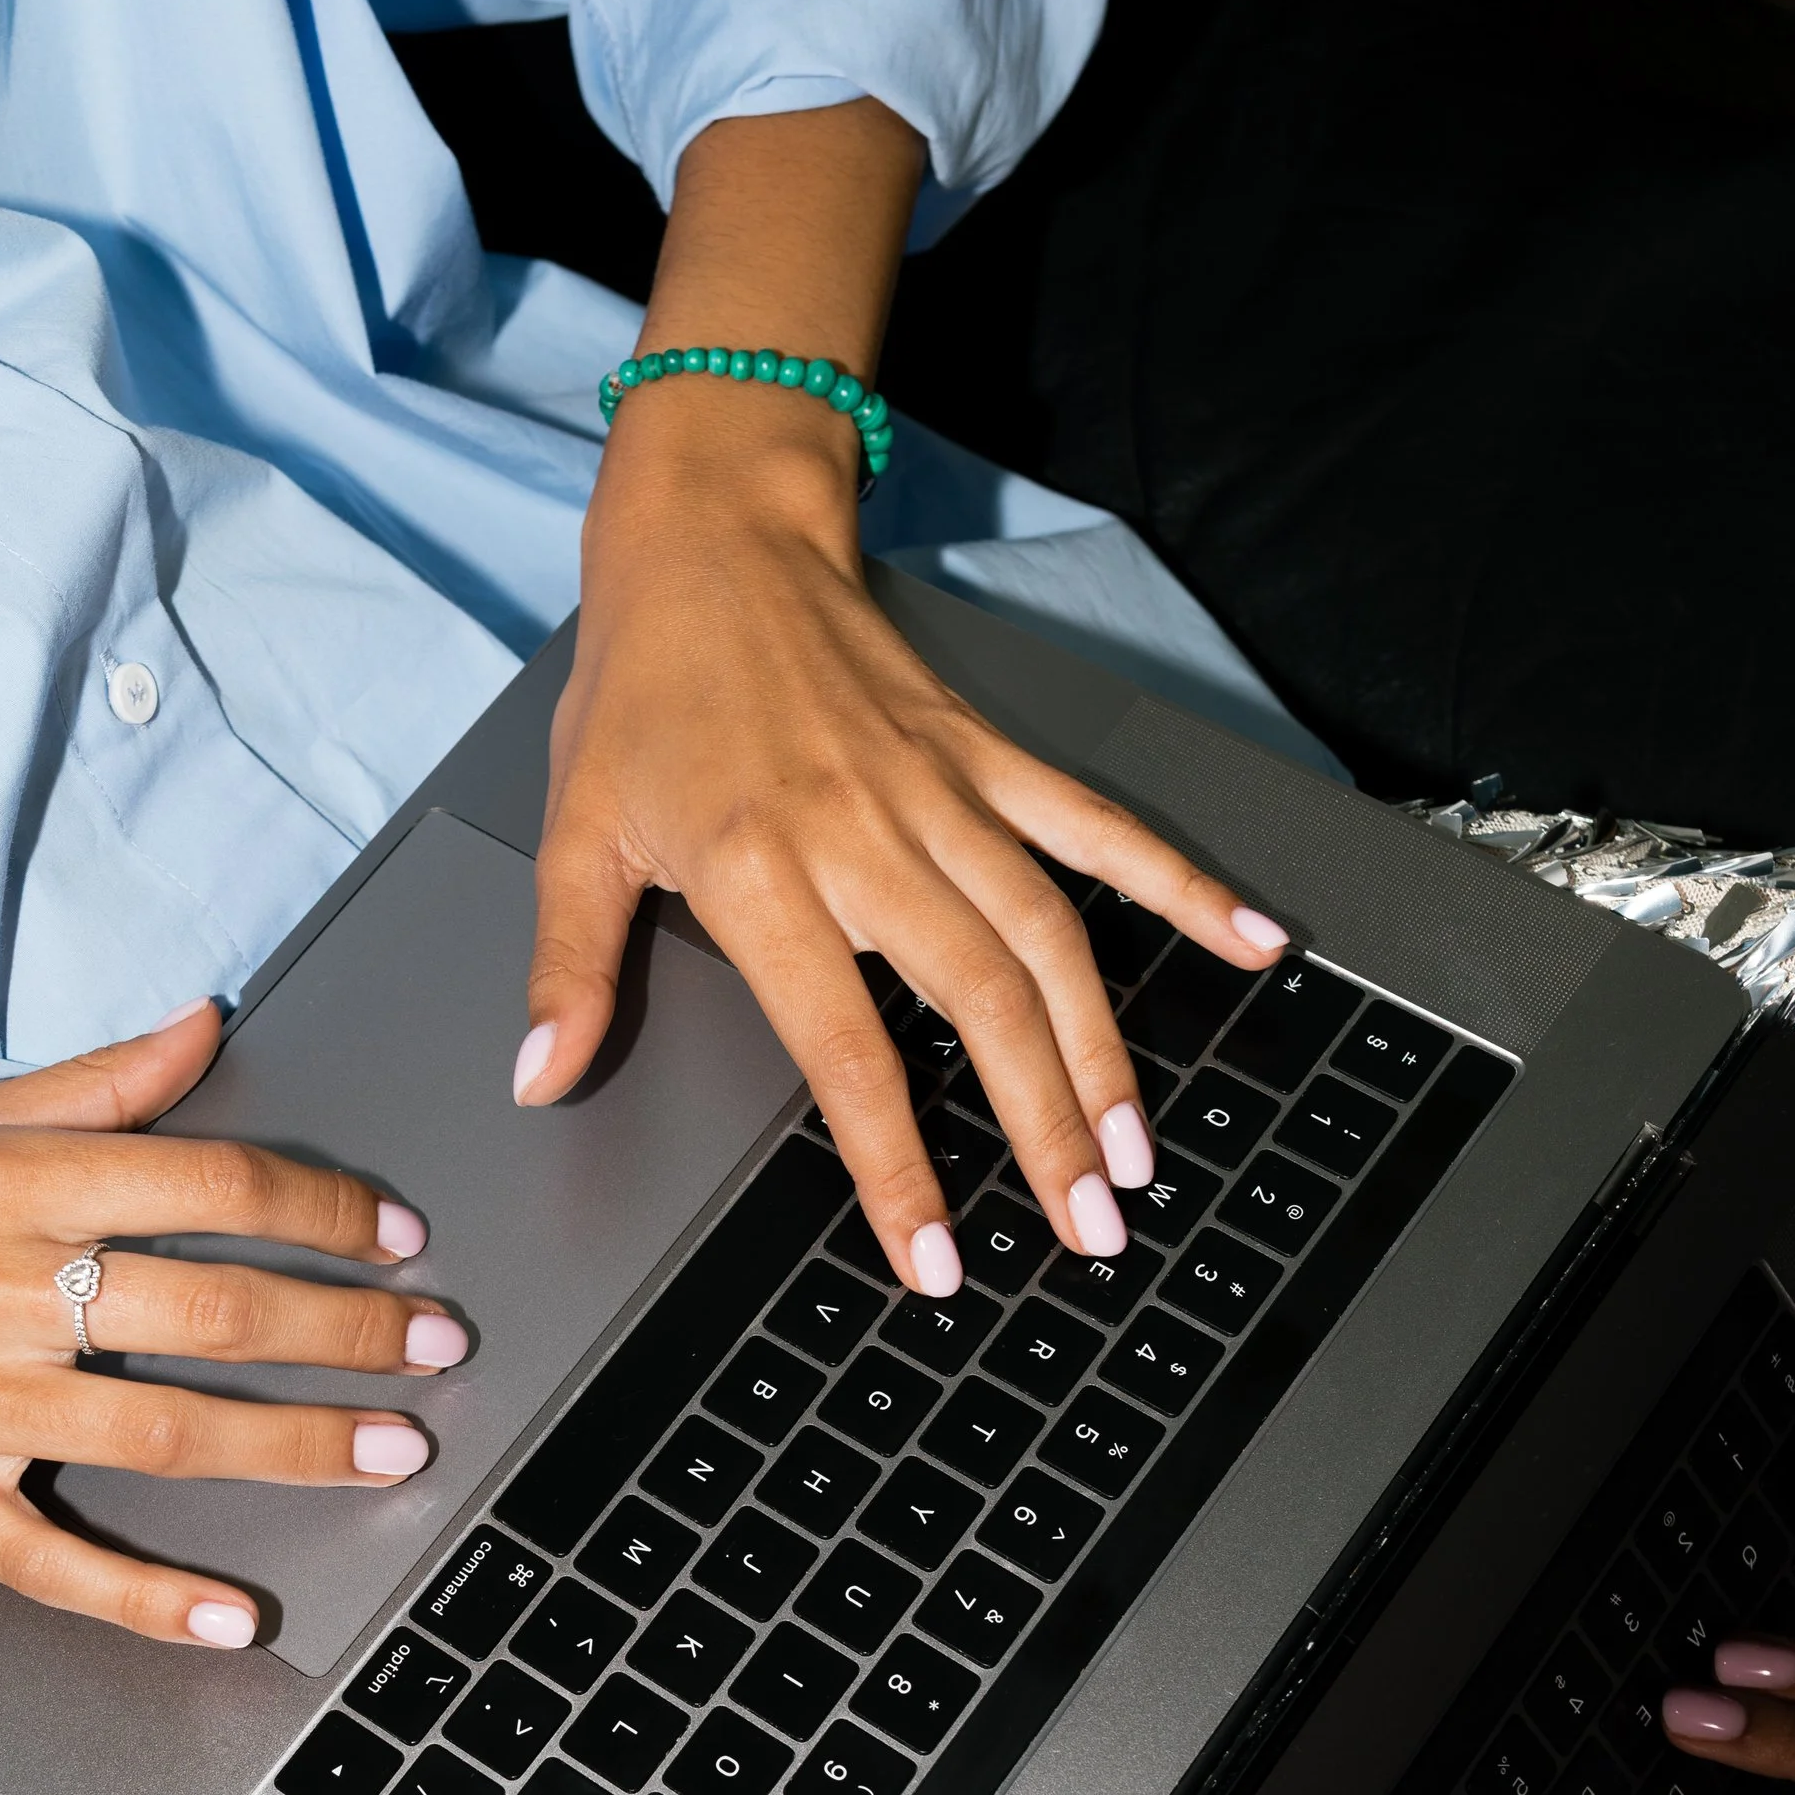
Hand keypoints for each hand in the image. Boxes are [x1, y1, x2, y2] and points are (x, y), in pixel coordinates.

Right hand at [0, 1006, 466, 1643]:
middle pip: (210, 1307)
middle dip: (348, 1330)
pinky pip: (54, 1561)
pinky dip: (150, 1600)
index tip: (395, 1236)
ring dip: (296, 1447)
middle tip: (437, 1346)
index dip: (321, 1210)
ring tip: (394, 1450)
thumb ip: (82, 1089)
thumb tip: (207, 1027)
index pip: (203, 1183)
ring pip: (162, 1430)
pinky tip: (234, 1617)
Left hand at [527, 428, 1288, 1290]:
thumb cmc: (642, 687)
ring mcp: (943, 792)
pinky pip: (1100, 827)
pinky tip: (1252, 944)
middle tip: (1087, 1230)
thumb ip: (570, 968)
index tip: (936, 1259)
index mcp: (761, 872)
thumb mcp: (574, 831)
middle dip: (1042, 1127)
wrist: (714, 535)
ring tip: (1137, 1151)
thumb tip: (542, 1079)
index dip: (898, 1164)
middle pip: (980, 1005)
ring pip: (1050, 937)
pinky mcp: (988, 754)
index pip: (847, 1050)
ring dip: (1104, 1051)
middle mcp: (867, 836)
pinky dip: (1182, 886)